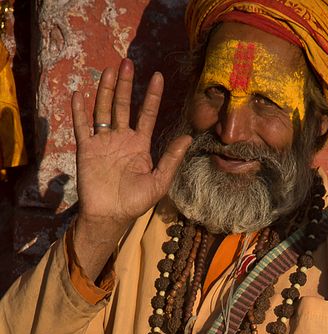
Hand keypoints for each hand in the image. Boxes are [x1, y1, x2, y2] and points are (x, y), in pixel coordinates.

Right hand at [71, 58, 190, 232]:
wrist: (110, 216)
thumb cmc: (135, 202)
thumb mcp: (159, 181)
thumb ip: (171, 158)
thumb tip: (188, 137)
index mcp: (139, 145)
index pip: (147, 114)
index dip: (153, 96)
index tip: (158, 76)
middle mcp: (121, 139)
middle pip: (124, 106)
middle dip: (127, 85)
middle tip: (128, 62)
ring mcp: (103, 142)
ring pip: (103, 109)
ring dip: (106, 90)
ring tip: (110, 70)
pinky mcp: (86, 149)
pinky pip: (82, 126)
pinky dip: (79, 111)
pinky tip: (78, 94)